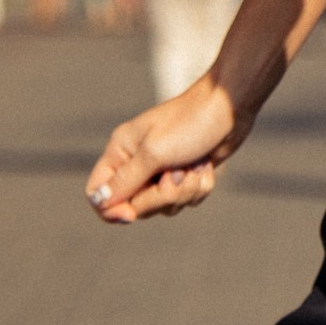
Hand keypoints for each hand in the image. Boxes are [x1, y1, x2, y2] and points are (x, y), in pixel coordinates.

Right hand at [84, 78, 247, 222]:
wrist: (228, 109)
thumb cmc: (188, 123)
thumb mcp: (154, 153)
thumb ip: (126, 181)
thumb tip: (98, 202)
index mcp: (120, 152)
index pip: (97, 194)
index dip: (111, 210)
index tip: (131, 214)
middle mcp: (136, 163)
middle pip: (135, 206)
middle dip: (161, 197)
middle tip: (176, 175)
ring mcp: (161, 171)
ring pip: (165, 206)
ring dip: (185, 191)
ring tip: (194, 165)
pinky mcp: (184, 176)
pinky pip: (186, 201)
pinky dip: (199, 187)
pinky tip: (205, 166)